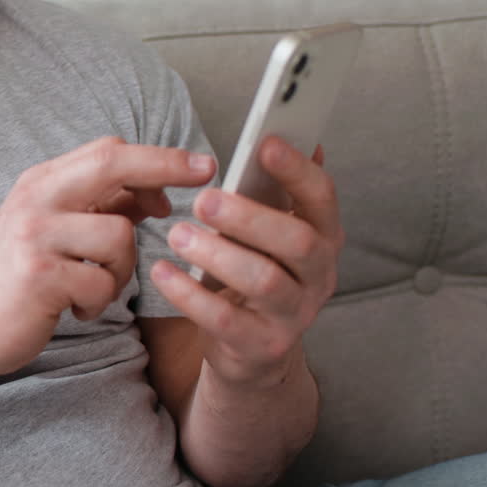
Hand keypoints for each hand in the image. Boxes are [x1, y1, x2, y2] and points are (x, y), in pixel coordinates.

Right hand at [0, 137, 214, 377]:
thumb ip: (98, 208)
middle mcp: (35, 200)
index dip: (157, 157)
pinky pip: (102, 283)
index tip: (199, 164)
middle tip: (205, 175)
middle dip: (166, 167)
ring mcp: (35, 235)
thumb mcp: (52, 232)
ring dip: (120, 270)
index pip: (107, 150)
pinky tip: (76, 310)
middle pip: (113, 163)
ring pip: (119, 235)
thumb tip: (155, 191)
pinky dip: (99, 303)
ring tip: (94, 289)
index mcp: (39, 184)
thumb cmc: (15, 283)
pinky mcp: (40, 276)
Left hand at [152, 136, 343, 388]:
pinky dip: (190, 294)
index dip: (297, 170)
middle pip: (297, 241)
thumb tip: (282, 135)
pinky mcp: (262, 346)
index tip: (264, 143)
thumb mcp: (267, 233)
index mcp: (323, 236)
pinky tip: (162, 272)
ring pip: (263, 281)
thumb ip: (273, 192)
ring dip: (218, 254)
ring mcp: (295, 315)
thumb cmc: (255, 273)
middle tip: (204, 199)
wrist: (254, 351)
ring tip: (177, 235)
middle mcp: (319, 275)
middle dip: (250, 217)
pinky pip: (225, 320)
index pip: (322, 197)